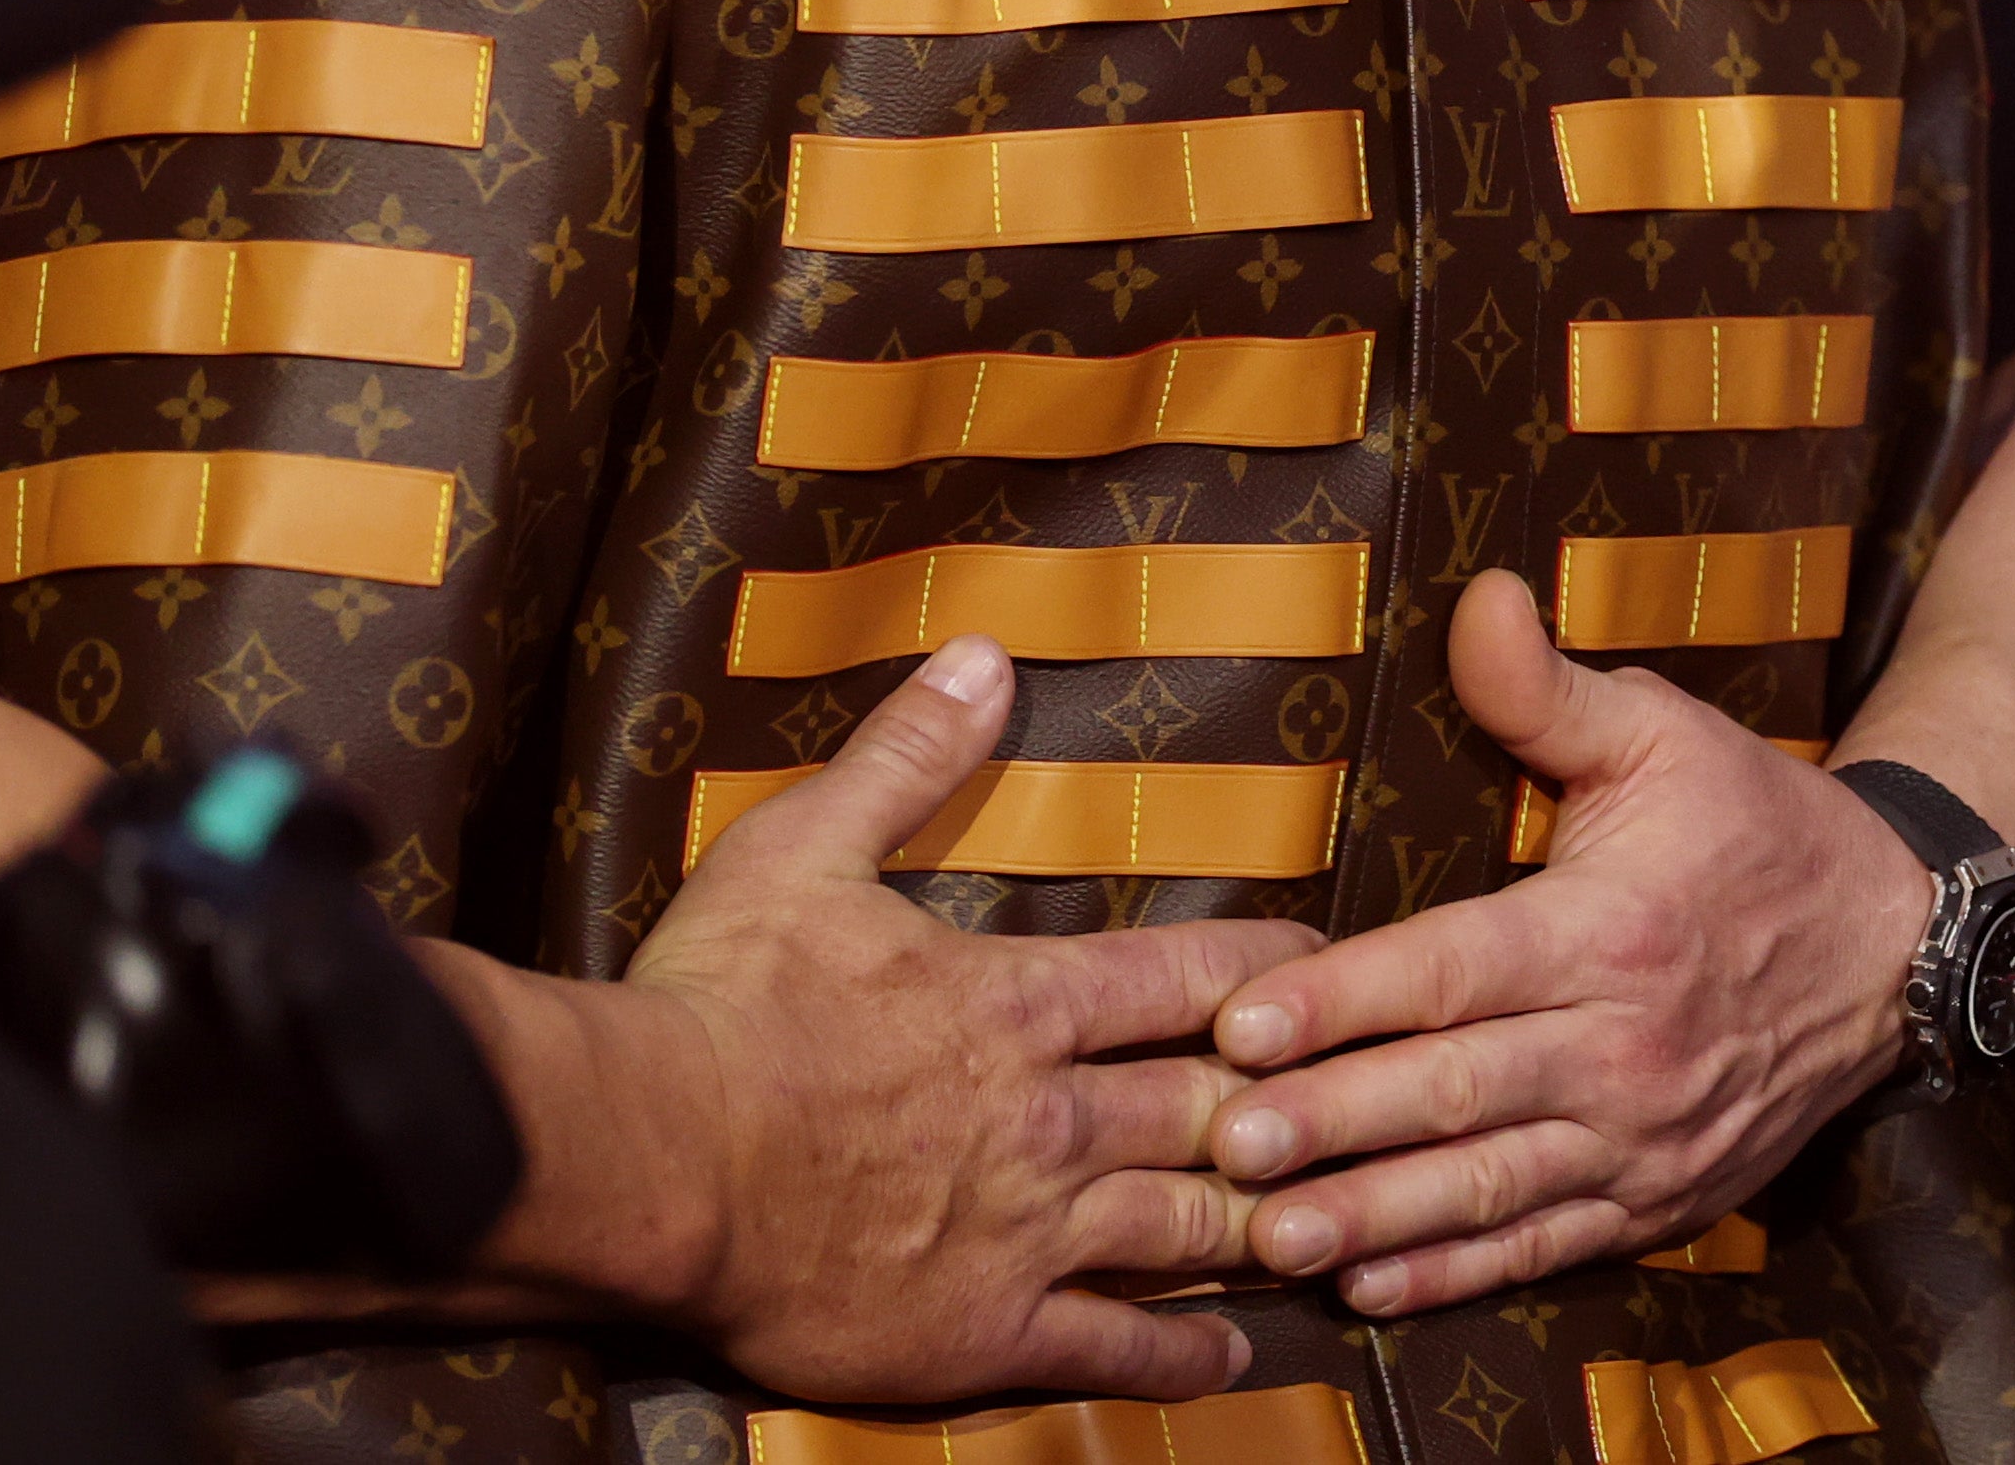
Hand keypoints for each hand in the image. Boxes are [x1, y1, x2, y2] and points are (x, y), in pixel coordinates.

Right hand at [606, 635, 1307, 1398]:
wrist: (648, 1156)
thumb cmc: (719, 1003)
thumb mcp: (806, 847)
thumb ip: (906, 756)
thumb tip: (981, 656)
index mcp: (1024, 1002)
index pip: (1197, 980)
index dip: (1279, 976)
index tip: (1337, 977)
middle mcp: (1053, 1116)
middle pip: (1219, 1108)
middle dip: (1298, 1110)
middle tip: (1366, 1111)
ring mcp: (1026, 1230)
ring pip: (1189, 1226)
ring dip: (1266, 1224)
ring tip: (1330, 1226)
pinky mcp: (980, 1329)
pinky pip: (1111, 1348)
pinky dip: (1182, 1354)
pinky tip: (1233, 1357)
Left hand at [1201, 573, 1927, 1314]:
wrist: (1896, 942)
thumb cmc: (1758, 825)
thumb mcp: (1665, 732)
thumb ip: (1548, 687)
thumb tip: (1477, 597)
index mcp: (1614, 926)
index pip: (1456, 967)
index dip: (1347, 999)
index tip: (1246, 1023)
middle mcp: (1628, 1043)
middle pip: (1458, 1089)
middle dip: (1336, 1121)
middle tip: (1226, 1144)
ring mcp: (1646, 1136)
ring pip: (1491, 1185)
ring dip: (1376, 1216)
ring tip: (1273, 1232)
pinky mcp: (1661, 1197)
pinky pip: (1547, 1246)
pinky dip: (1458, 1272)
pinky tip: (1373, 1285)